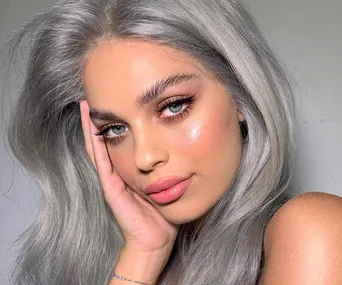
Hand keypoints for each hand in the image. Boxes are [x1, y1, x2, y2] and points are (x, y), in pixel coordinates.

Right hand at [80, 100, 178, 257]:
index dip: (116, 121)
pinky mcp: (110, 187)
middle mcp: (117, 171)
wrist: (157, 237)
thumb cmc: (163, 210)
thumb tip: (180, 145)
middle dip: (100, 118)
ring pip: (98, 147)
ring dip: (92, 126)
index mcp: (129, 169)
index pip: (119, 140)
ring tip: (87, 104)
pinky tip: (93, 125)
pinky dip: (95, 142)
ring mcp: (111, 178)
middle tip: (96, 95)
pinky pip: (101, 161)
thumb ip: (166, 165)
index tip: (116, 100)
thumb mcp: (165, 181)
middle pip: (104, 140)